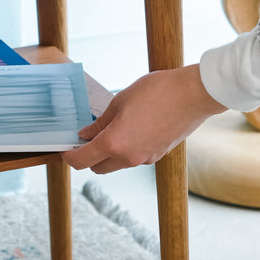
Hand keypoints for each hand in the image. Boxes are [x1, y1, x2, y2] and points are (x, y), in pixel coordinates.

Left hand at [63, 65, 224, 174]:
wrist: (194, 95)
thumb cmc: (157, 92)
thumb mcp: (121, 101)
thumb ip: (100, 122)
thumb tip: (86, 134)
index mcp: (114, 143)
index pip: (82, 161)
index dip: (69, 157)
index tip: (65, 150)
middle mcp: (128, 157)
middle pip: (98, 168)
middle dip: (88, 157)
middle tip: (87, 137)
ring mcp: (144, 159)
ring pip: (116, 164)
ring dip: (108, 153)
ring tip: (112, 129)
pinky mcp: (158, 156)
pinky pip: (133, 158)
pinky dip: (126, 150)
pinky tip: (132, 129)